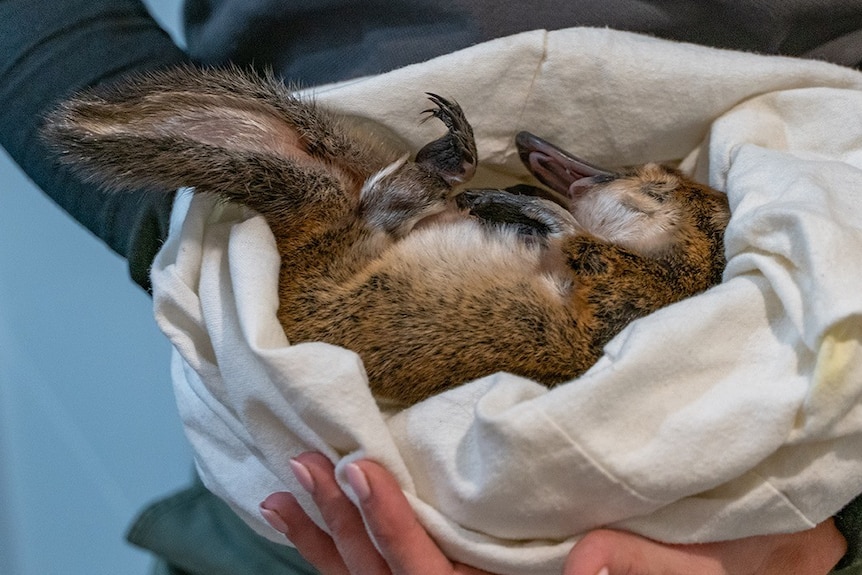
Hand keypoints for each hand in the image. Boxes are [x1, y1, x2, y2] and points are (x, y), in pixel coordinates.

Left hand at [259, 453, 846, 574]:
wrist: (708, 574)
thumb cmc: (691, 573)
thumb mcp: (678, 574)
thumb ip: (634, 569)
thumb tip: (586, 558)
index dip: (392, 528)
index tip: (357, 470)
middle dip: (343, 526)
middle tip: (301, 468)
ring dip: (329, 542)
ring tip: (287, 496)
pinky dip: (349, 551)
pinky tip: (321, 524)